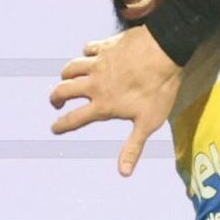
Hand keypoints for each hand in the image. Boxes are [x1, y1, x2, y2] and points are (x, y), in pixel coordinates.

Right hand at [48, 27, 181, 176]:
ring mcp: (98, 64)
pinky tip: (89, 54)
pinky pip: (88, 49)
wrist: (164, 52)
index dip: (62, 125)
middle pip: (64, 90)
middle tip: (56, 102)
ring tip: (67, 79)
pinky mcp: (105, 46)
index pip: (75, 118)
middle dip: (56, 97)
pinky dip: (86, 53)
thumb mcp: (148, 123)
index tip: (54, 128)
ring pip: (71, 68)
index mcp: (103, 104)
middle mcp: (94, 84)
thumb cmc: (158, 90)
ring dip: (66, 75)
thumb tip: (123, 173)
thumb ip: (133, 147)